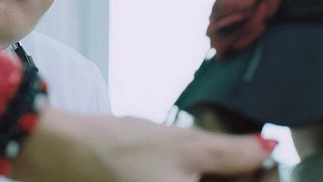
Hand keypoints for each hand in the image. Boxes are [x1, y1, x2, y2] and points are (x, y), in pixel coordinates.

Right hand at [10, 107, 274, 181]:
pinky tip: (177, 169)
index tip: (261, 158)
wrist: (56, 152)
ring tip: (197, 158)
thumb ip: (233, 151)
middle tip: (230, 153)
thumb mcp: (181, 145)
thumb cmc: (112, 150)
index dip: (262, 178)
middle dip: (232, 177)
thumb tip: (266, 148)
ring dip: (209, 180)